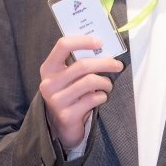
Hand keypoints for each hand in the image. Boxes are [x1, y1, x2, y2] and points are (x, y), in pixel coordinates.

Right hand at [39, 35, 123, 150]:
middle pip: (82, 65)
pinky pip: (92, 99)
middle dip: (105, 63)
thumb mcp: (67, 75)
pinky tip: (101, 97)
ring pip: (90, 81)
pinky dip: (102, 96)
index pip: (63, 45)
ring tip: (108, 85)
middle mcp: (49, 83)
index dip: (83, 41)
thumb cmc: (69, 92)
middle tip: (117, 65)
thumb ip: (77, 61)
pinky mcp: (67, 115)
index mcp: (48, 68)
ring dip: (105, 82)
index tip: (100, 42)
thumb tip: (102, 47)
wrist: (60, 124)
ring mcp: (57, 100)